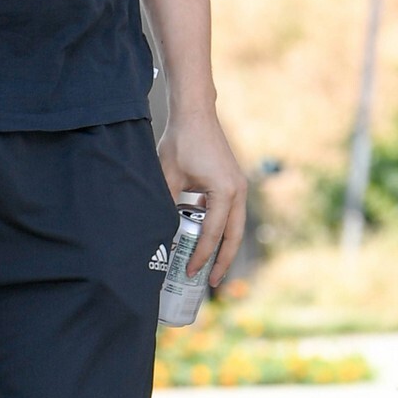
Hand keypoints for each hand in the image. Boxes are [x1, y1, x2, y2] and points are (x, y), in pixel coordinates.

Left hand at [157, 110, 246, 284]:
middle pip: (233, 237)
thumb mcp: (167, 176)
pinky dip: (218, 228)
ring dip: (223, 246)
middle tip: (213, 282)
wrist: (195, 114)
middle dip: (223, 261)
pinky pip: (228, 213)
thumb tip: (159, 233)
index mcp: (225, 192)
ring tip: (210, 267)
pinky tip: (201, 238)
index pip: (212, 234)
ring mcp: (238, 187)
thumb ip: (166, 205)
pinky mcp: (232, 183)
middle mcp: (238, 191)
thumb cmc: (182, 142)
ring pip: (234, 226)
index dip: (201, 257)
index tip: (188, 272)